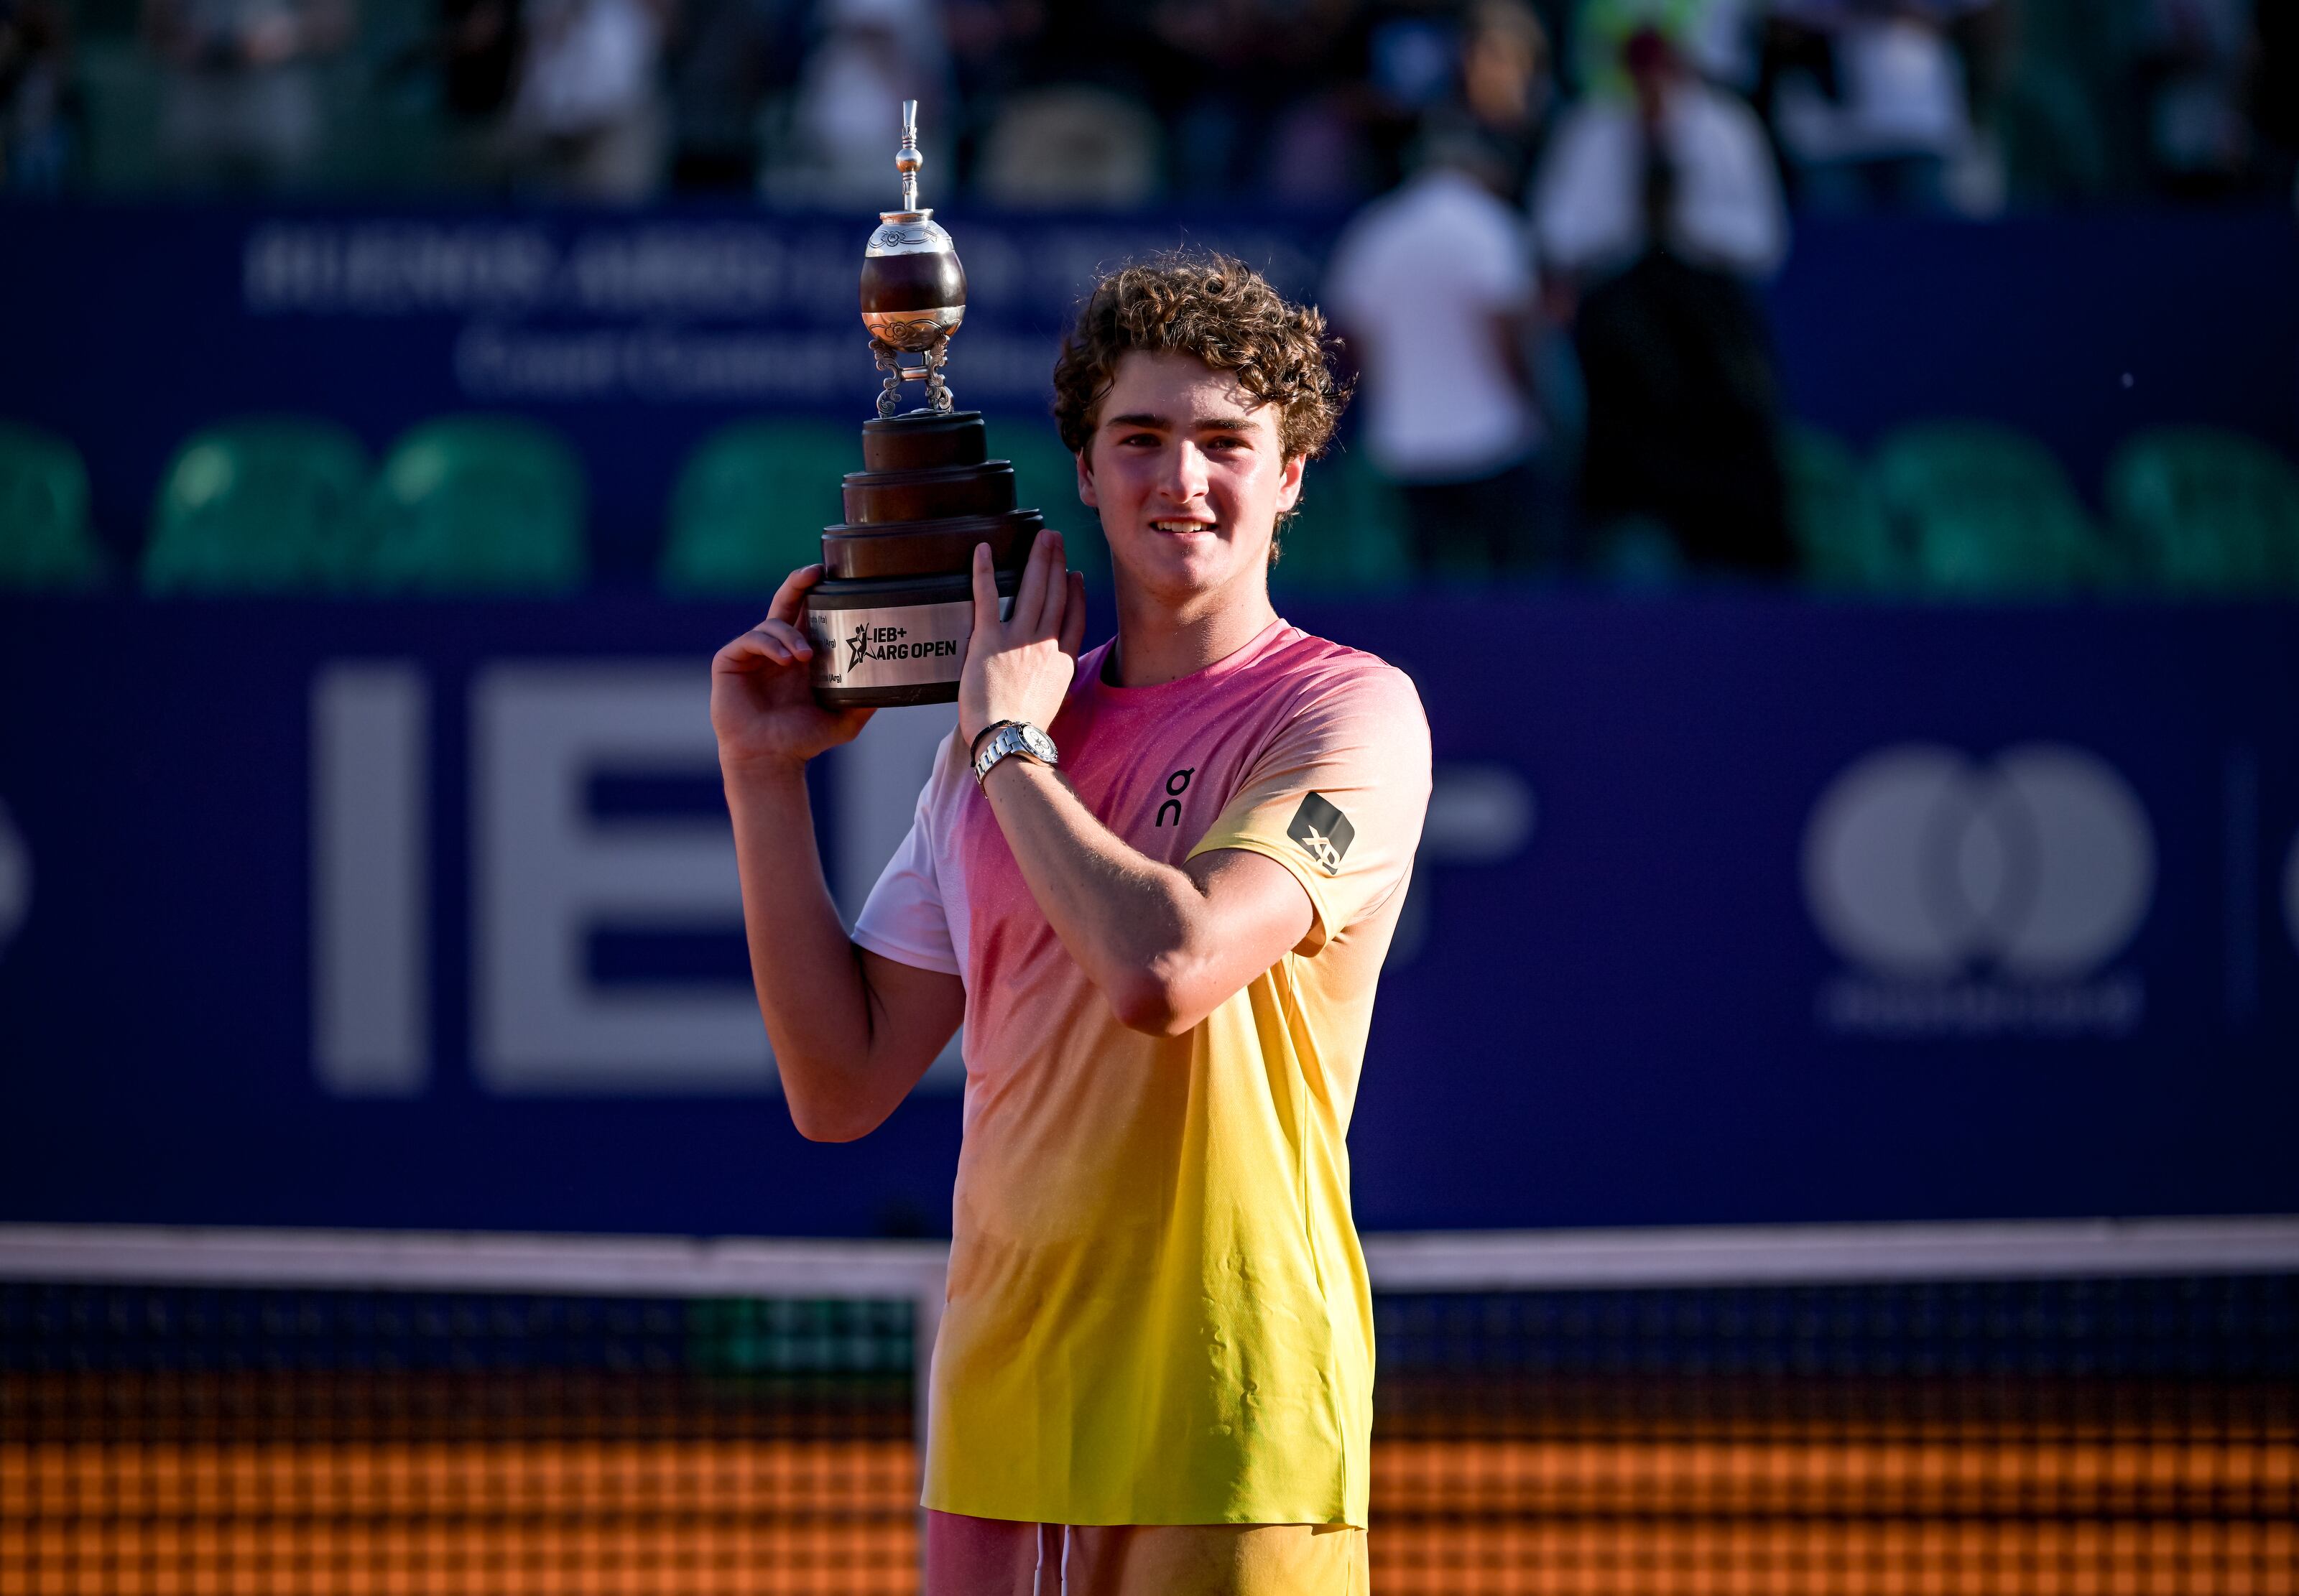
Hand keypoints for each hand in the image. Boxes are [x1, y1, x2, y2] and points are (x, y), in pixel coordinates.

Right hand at [712, 564, 874, 779]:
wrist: (771, 760)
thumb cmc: (803, 740)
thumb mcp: (844, 719)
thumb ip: (866, 700)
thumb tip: (897, 685)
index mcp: (802, 654)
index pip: (810, 614)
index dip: (819, 593)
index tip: (834, 576)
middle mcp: (778, 648)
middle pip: (787, 601)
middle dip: (799, 582)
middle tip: (814, 573)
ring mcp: (753, 653)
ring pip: (772, 623)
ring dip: (790, 634)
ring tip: (804, 656)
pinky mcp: (730, 661)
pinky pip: (750, 640)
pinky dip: (770, 645)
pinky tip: (785, 660)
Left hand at [958, 530, 1086, 749]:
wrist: (1008, 739)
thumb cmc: (1022, 732)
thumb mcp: (1050, 705)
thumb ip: (1049, 683)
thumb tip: (1041, 680)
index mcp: (1061, 664)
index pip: (1073, 620)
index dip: (1075, 594)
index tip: (1074, 576)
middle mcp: (1044, 646)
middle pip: (1056, 595)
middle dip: (1057, 564)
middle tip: (1055, 539)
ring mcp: (1019, 639)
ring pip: (1033, 589)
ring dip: (1038, 559)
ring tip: (1041, 537)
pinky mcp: (989, 639)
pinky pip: (987, 596)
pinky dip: (984, 570)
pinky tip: (983, 550)